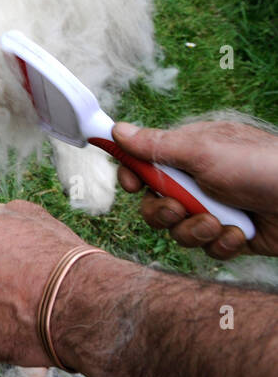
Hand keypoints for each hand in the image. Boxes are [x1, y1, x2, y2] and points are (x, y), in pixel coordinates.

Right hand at [112, 120, 277, 259]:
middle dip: (164, 212)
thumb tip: (116, 129)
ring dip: (196, 229)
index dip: (133, 177)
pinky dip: (222, 242)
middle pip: (154, 204)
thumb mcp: (202, 151)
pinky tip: (241, 233)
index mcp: (188, 155)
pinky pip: (207, 248)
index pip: (144, 164)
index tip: (134, 185)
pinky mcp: (230, 235)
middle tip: (181, 207)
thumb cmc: (259, 167)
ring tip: (221, 222)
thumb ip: (156, 145)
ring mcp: (214, 209)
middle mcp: (198, 182)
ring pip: (178, 230)